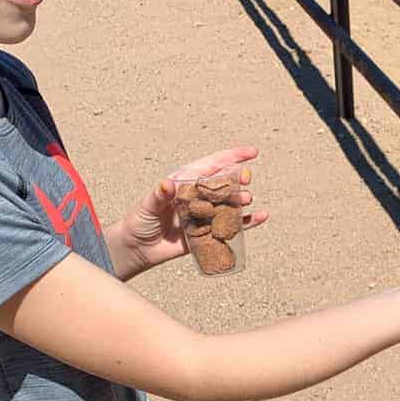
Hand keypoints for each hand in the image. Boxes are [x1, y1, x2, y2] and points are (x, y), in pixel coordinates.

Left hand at [110, 145, 268, 278]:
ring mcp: (206, 214)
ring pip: (230, 203)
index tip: (252, 152)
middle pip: (225, 183)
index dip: (233, 157)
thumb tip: (167, 184)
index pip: (212, 165)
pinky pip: (232, 226)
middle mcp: (200, 196)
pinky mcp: (209, 232)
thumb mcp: (147, 205)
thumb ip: (159, 195)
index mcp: (186, 182)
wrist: (137, 248)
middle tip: (246, 178)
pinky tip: (262, 216)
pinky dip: (249, 222)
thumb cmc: (140, 220)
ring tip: (246, 200)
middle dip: (238, 178)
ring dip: (241, 199)